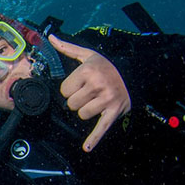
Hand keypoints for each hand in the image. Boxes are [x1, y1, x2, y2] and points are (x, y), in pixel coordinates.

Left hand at [49, 34, 131, 151]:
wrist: (134, 74)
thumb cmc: (105, 66)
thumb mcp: (87, 55)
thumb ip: (66, 48)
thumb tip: (50, 37)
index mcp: (88, 71)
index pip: (64, 90)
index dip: (70, 89)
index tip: (80, 85)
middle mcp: (97, 84)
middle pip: (71, 104)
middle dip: (77, 101)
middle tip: (89, 94)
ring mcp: (106, 99)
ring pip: (82, 115)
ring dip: (86, 111)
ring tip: (96, 102)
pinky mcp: (114, 111)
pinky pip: (101, 127)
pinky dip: (94, 139)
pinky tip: (87, 148)